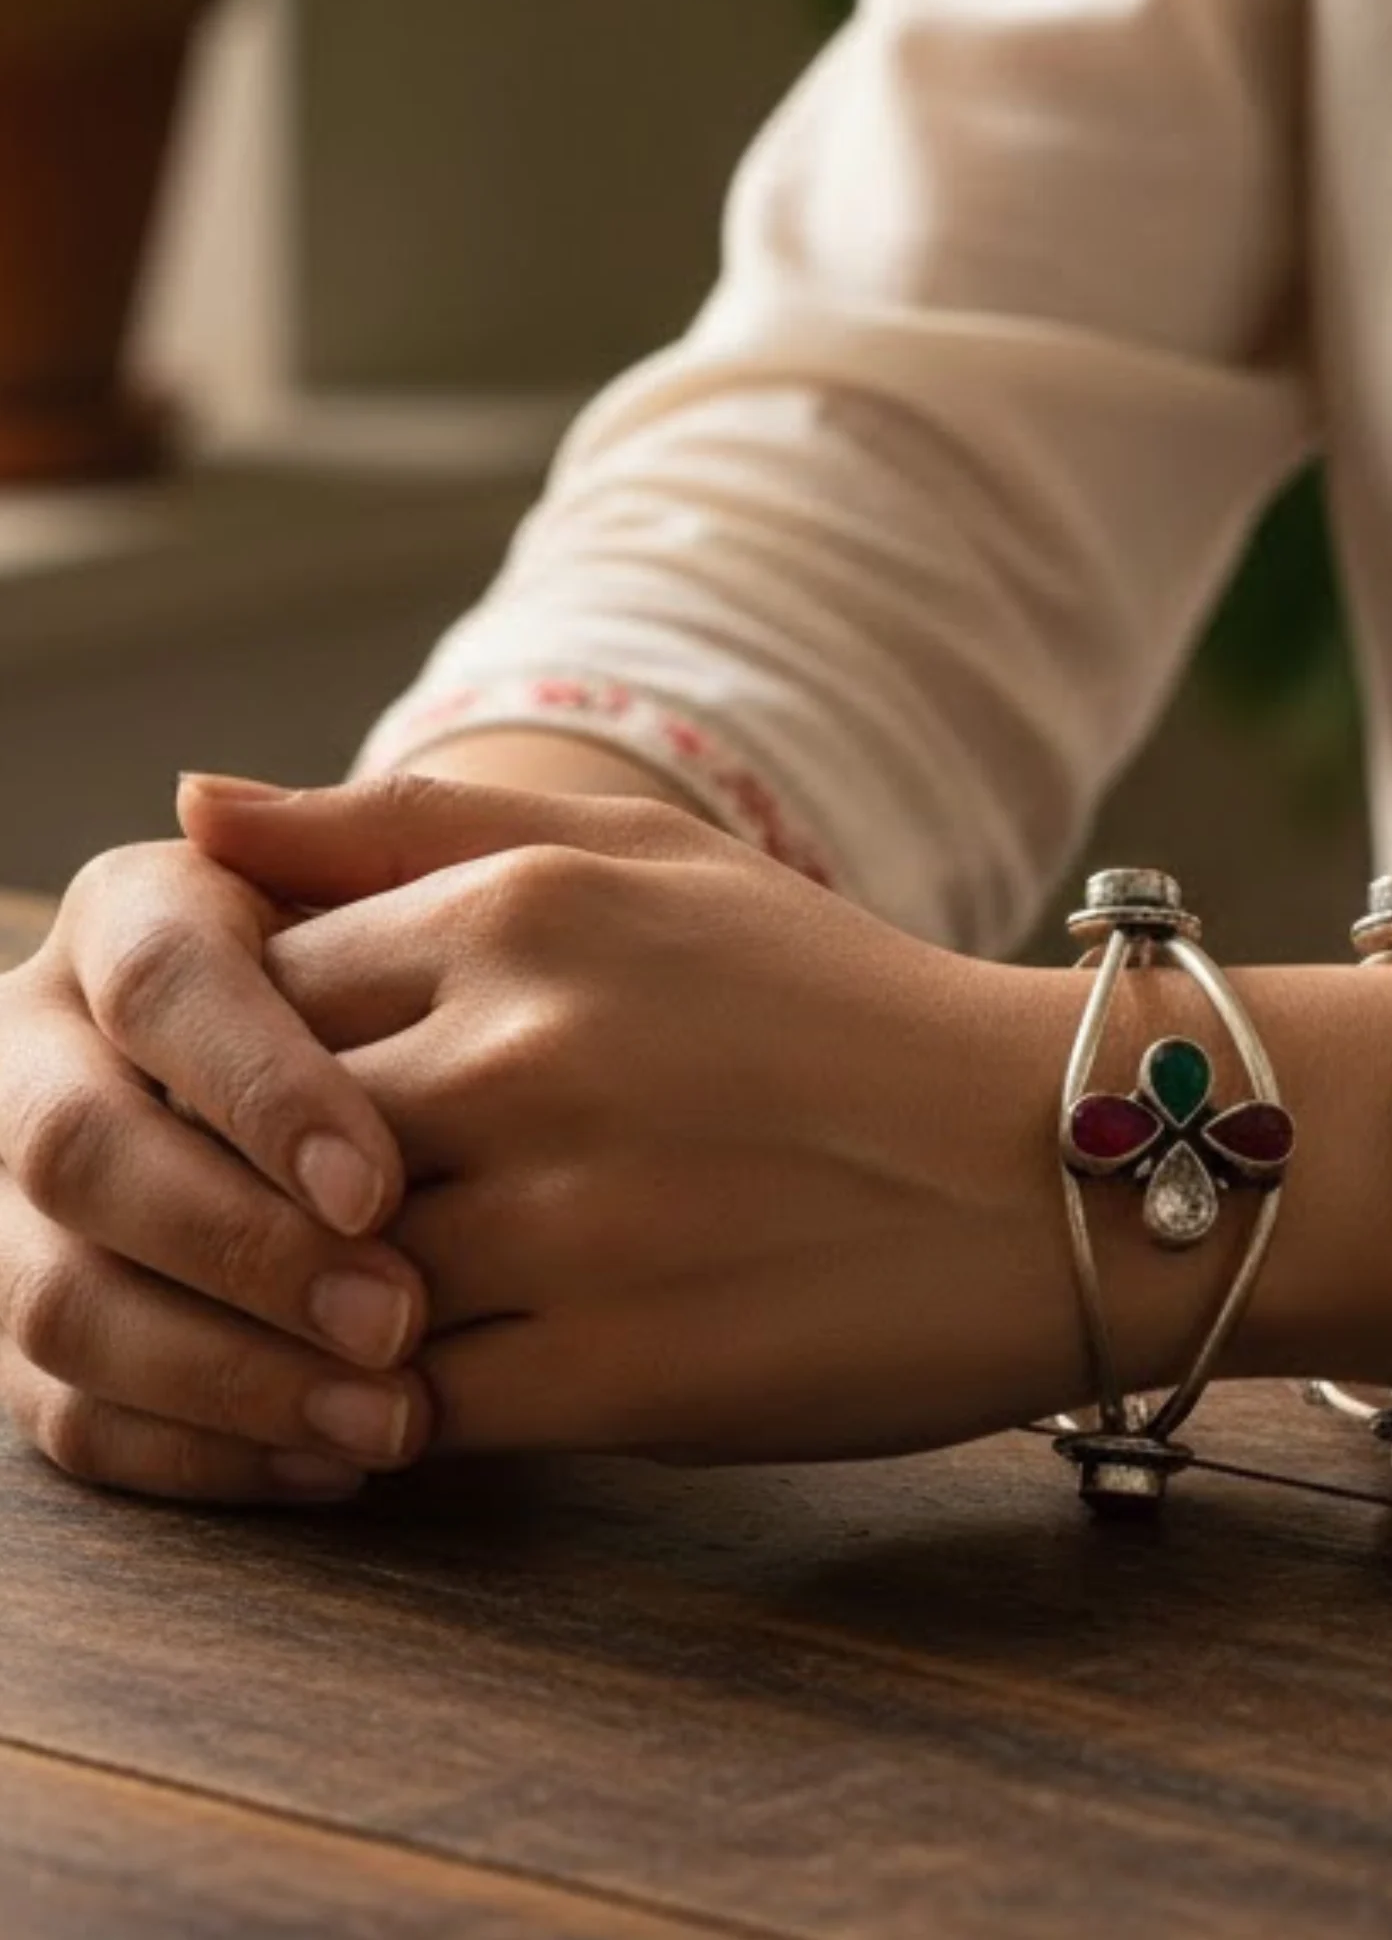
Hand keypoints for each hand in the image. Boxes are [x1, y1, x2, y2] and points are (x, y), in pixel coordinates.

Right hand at [0, 802, 434, 1504]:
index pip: (165, 988)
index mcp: (132, 918)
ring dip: (227, 1375)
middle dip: (241, 1250)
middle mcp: (43, 1048)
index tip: (383, 1184)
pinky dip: (204, 1453)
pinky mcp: (32, 1327)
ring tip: (393, 1417)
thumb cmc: (475, 958)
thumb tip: (204, 797)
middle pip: (82, 1156)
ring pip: (60, 1302)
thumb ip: (364, 837)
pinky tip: (336, 1463)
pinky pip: (74, 1416)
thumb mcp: (452, 880)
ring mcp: (16, 1200)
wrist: (452, 1047)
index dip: (259, 1090)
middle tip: (401, 1319)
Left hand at [202, 777, 1086, 1463]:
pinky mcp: (615, 1375)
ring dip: (332, 1307)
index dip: (261, 1061)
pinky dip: (398, 1410)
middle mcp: (529, 1051)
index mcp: (528, 909)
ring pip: (324, 1285)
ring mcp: (569, 1218)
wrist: (1045, 1161)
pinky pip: (410, 1411)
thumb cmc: (833, 1002)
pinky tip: (463, 1374)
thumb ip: (408, 825)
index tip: (327, 1097)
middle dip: (280, 1186)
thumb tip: (188, 812)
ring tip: (410, 1292)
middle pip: (270, 1140)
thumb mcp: (647, 858)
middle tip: (341, 1209)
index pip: (258, 990)